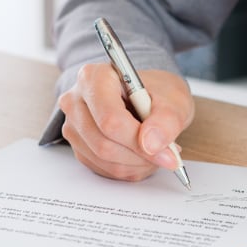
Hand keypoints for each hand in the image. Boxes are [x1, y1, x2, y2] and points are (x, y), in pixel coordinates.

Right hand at [58, 63, 193, 180]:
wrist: (145, 98)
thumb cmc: (156, 93)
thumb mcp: (173, 100)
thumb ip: (166, 120)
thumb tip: (151, 144)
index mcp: (94, 78)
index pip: (110, 119)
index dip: (138, 140)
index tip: (168, 153)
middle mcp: (75, 101)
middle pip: (103, 143)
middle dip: (140, 156)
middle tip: (168, 155)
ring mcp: (73, 125)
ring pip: (102, 159)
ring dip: (136, 164)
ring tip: (156, 152)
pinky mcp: (77, 145)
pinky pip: (101, 168)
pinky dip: (128, 169)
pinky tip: (141, 156)